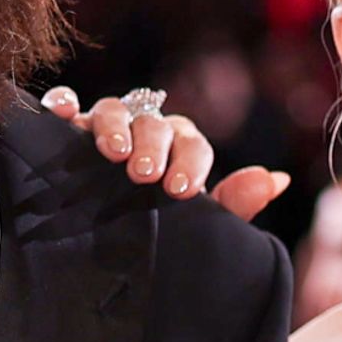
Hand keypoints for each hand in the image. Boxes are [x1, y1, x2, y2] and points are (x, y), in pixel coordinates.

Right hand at [40, 86, 291, 220]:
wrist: (119, 236)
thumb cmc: (165, 220)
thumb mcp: (201, 219)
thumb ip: (235, 203)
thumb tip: (278, 180)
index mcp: (182, 146)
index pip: (193, 145)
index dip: (189, 164)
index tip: (180, 190)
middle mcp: (147, 129)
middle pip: (154, 124)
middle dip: (152, 146)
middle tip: (145, 173)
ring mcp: (108, 126)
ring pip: (113, 110)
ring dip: (113, 127)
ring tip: (112, 152)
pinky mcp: (72, 129)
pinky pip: (68, 107)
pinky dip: (65, 105)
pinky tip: (63, 113)